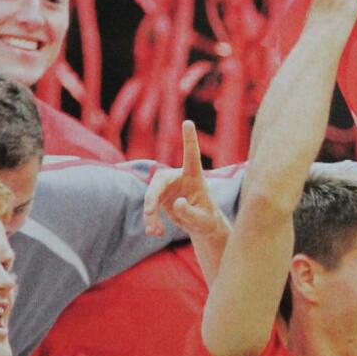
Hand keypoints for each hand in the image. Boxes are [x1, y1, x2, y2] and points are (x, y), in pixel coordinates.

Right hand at [143, 120, 229, 240]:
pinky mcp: (160, 197)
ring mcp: (168, 187)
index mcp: (195, 177)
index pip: (192, 156)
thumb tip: (176, 203)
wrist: (201, 226)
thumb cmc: (207, 220)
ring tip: (156, 232)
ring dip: (151, 214)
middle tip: (149, 212)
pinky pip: (150, 207)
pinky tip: (155, 233)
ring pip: (151, 196)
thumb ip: (190, 213)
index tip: (188, 122)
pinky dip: (151, 220)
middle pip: (159, 180)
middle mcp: (179, 178)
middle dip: (152, 196)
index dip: (189, 139)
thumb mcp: (202, 221)